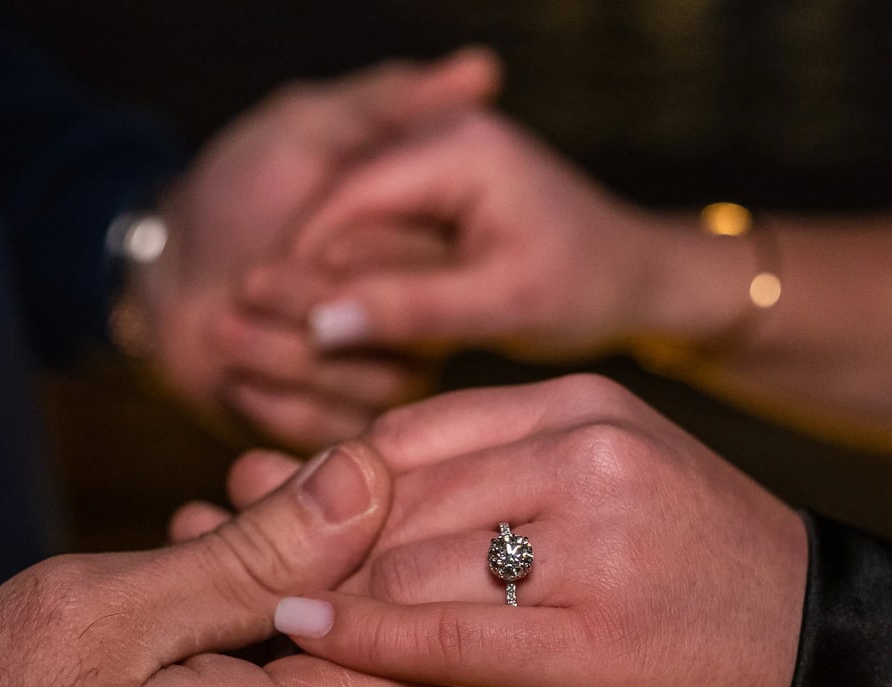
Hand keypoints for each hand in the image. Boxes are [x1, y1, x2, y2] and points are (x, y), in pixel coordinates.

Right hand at [0, 442, 464, 686]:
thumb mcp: (105, 621)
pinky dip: (285, 664)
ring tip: (215, 526)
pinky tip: (206, 607)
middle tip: (254, 479)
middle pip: (414, 658)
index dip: (408, 531)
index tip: (335, 459)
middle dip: (354, 556)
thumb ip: (258, 554)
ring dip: (312, 604)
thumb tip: (370, 478)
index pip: (445, 627)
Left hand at [129, 49, 499, 449]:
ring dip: (281, 359)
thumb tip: (484, 68)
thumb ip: (389, 106)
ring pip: (367, 394)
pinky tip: (233, 378)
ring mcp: (377, 378)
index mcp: (417, 252)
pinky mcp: (336, 425)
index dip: (364, 260)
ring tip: (224, 328)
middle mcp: (411, 321)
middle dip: (310, 311)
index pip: (424, 269)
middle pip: (400, 340)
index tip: (295, 240)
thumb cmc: (235, 192)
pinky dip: (273, 406)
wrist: (163, 271)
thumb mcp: (307, 129)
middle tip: (246, 283)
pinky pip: (330, 435)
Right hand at [247, 111, 742, 361]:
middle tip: (254, 341)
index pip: (346, 198)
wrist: (636, 277)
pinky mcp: (431, 193)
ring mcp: (432, 160)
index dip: (301, 264)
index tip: (267, 327)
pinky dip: (353, 281)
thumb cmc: (588, 289)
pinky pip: (370, 235)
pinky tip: (335, 333)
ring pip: (348, 224)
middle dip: (303, 275)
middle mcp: (437, 137)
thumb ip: (414, 310)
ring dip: (323, 282)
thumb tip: (321, 325)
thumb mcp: (506, 305)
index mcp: (459, 147)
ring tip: (289, 345)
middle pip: (337, 206)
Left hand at [266, 374, 808, 686]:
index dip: (328, 478)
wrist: (819, 657)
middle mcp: (588, 458)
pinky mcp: (595, 646)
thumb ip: (496, 469)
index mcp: (584, 408)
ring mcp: (596, 550)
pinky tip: (305, 634)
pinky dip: (363, 639)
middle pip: (399, 495)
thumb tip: (346, 476)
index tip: (264, 509)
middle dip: (312, 539)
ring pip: (411, 563)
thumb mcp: (610, 477)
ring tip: (256, 612)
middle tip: (231, 561)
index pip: (414, 431)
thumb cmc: (695, 572)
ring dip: (330, 593)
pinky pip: (447, 637)